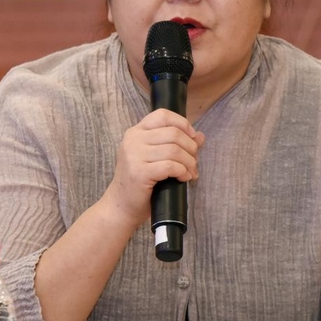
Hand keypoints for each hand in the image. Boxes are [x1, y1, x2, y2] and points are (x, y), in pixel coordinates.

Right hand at [104, 108, 204, 227]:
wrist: (120, 206)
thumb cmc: (140, 182)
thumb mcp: (157, 159)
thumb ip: (176, 145)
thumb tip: (200, 137)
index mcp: (136, 132)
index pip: (163, 115)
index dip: (182, 123)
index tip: (192, 137)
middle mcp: (133, 140)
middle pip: (173, 133)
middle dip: (190, 148)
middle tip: (194, 161)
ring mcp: (134, 155)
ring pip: (174, 150)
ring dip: (189, 162)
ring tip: (190, 172)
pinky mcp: (139, 172)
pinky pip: (170, 166)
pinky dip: (182, 171)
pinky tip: (183, 178)